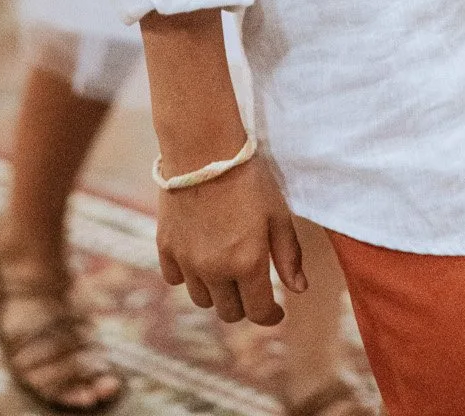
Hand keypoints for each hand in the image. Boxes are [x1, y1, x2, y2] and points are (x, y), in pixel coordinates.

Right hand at [155, 151, 304, 324]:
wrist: (203, 148)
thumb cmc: (248, 178)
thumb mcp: (278, 213)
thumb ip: (289, 255)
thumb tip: (299, 290)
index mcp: (247, 264)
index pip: (258, 312)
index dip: (270, 315)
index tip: (276, 309)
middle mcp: (215, 271)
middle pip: (228, 312)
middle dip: (244, 304)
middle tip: (251, 286)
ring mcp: (187, 261)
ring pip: (202, 299)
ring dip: (216, 291)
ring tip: (225, 269)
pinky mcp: (166, 247)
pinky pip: (175, 278)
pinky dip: (188, 275)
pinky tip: (198, 257)